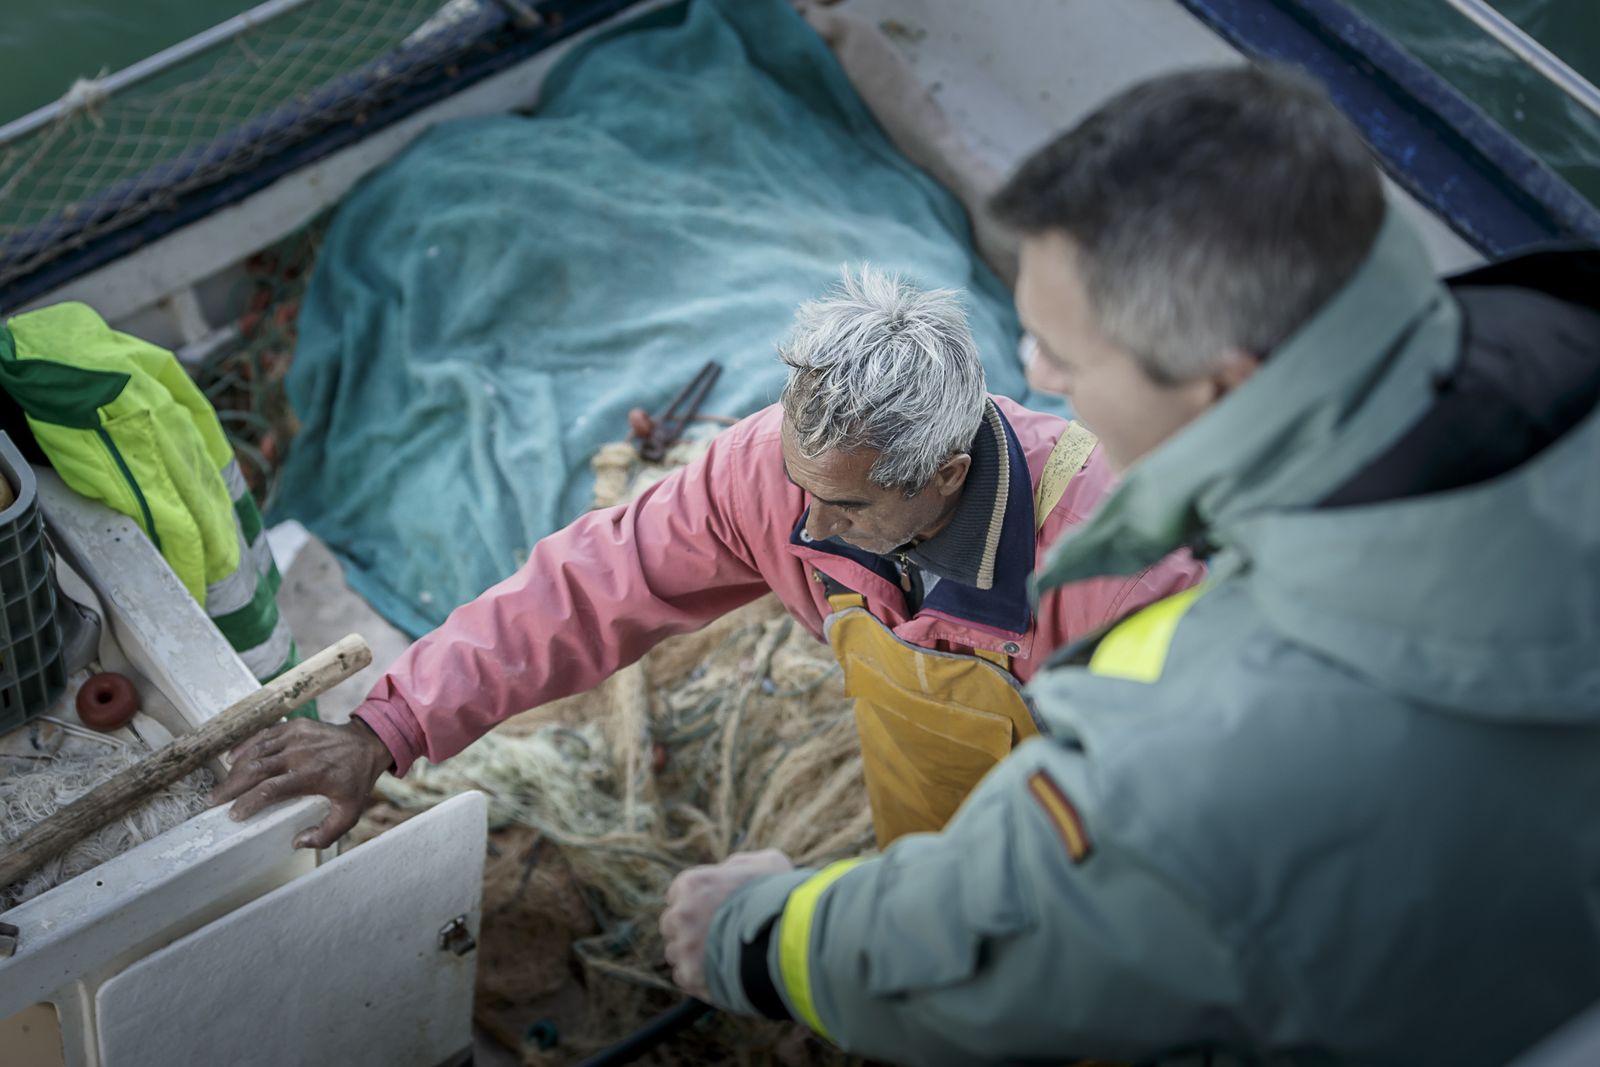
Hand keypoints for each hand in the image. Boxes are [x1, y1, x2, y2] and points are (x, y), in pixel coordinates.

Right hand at [208, 717, 393, 848]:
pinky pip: (264, 735)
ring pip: (257, 751)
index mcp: (313, 775)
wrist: (367, 745)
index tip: (235, 814)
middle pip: (257, 769)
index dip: (249, 801)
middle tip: (214, 802)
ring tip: (222, 787)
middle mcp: (301, 753)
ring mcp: (296, 736)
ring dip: (235, 769)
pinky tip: (233, 759)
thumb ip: (327, 833)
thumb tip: (298, 842)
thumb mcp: (349, 813)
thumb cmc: (354, 781)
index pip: (272, 788)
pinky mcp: (294, 726)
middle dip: (232, 786)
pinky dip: (245, 746)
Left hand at [661, 849, 793, 998]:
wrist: (787, 939)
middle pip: (672, 923)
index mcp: (694, 883)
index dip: (696, 902)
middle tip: (714, 934)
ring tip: (720, 957)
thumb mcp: (768, 864)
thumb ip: (742, 864)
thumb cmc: (779, 898)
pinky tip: (719, 973)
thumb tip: (731, 870)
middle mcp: (681, 913)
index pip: (677, 893)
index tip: (711, 909)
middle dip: (689, 928)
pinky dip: (697, 977)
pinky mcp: (690, 975)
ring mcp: (684, 946)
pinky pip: (684, 977)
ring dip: (691, 954)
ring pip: (675, 952)